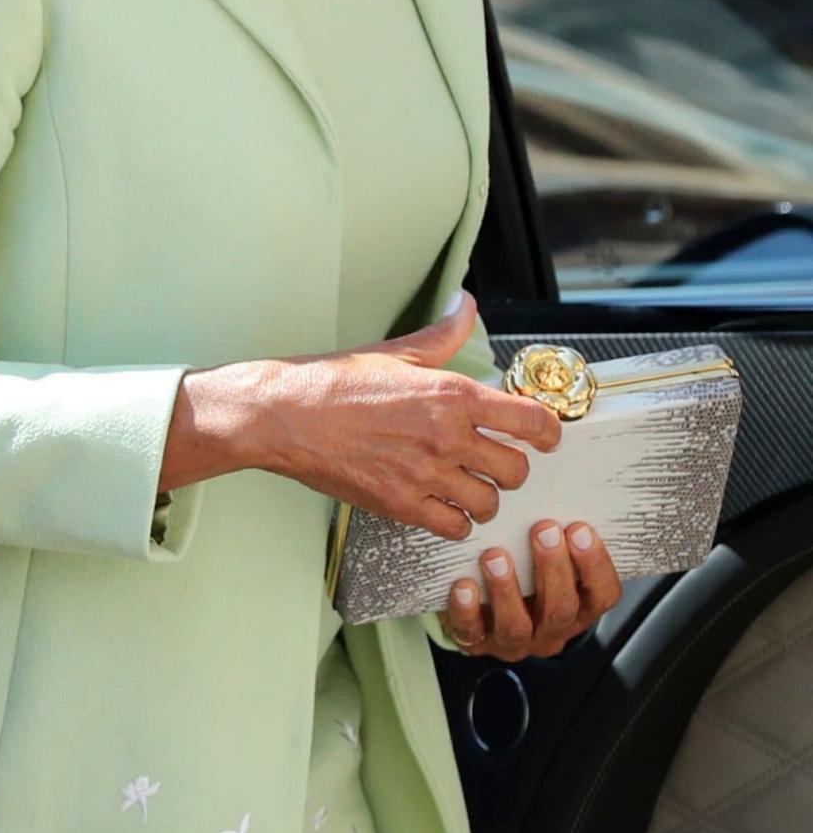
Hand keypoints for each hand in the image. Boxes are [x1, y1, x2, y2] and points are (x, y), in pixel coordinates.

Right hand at [184, 289, 562, 534]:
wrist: (285, 416)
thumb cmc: (335, 383)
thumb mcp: (397, 351)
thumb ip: (443, 333)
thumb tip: (464, 305)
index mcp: (451, 394)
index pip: (531, 421)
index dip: (548, 432)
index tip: (545, 436)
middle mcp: (446, 437)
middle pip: (517, 469)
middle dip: (511, 466)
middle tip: (495, 460)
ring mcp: (425, 475)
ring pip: (489, 503)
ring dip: (483, 496)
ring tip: (467, 485)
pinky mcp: (401, 505)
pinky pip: (454, 527)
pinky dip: (454, 520)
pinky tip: (441, 504)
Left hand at [438, 520, 622, 659]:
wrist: (486, 612)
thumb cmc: (525, 571)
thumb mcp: (552, 555)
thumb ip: (560, 533)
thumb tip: (562, 476)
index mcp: (579, 607)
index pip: (602, 594)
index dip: (595, 565)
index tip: (580, 529)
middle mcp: (551, 629)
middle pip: (561, 609)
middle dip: (553, 569)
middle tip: (543, 530)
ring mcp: (515, 641)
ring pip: (517, 627)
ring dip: (507, 590)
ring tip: (495, 556)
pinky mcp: (478, 643)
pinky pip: (472, 634)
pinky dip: (467, 611)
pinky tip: (463, 586)